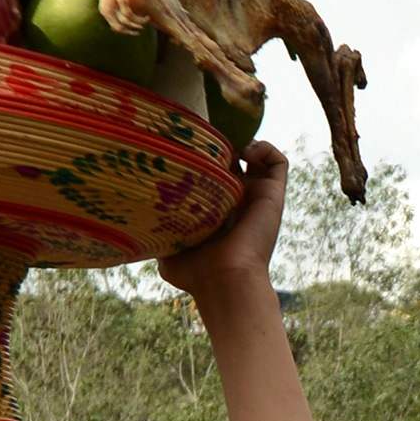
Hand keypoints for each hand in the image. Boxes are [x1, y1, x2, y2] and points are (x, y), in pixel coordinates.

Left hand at [157, 142, 287, 302]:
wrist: (225, 279)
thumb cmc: (195, 272)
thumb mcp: (168, 252)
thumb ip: (159, 234)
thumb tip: (140, 225)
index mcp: (217, 211)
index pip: (213, 176)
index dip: (203, 159)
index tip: (187, 149)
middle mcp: (239, 201)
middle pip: (236, 163)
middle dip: (222, 147)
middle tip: (205, 141)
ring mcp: (257, 197)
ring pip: (260, 159)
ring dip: (247, 144)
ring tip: (229, 147)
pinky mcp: (273, 195)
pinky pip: (279, 162)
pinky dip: (266, 149)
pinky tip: (244, 153)